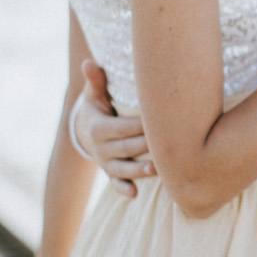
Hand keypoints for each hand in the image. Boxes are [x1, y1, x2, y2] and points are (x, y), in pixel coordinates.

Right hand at [75, 60, 153, 197]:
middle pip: (126, 148)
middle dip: (146, 146)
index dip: (138, 125)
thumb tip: (88, 62)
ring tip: (157, 170)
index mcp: (98, 127)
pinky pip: (115, 184)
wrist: (85, 131)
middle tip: (171, 143)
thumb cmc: (98, 107)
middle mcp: (100, 148)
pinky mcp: (111, 174)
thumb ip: (96, 80)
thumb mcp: (94, 94)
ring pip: (122, 169)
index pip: (120, 127)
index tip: (158, 119)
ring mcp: (106, 163)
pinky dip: (123, 189)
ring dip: (139, 171)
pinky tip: (135, 194)